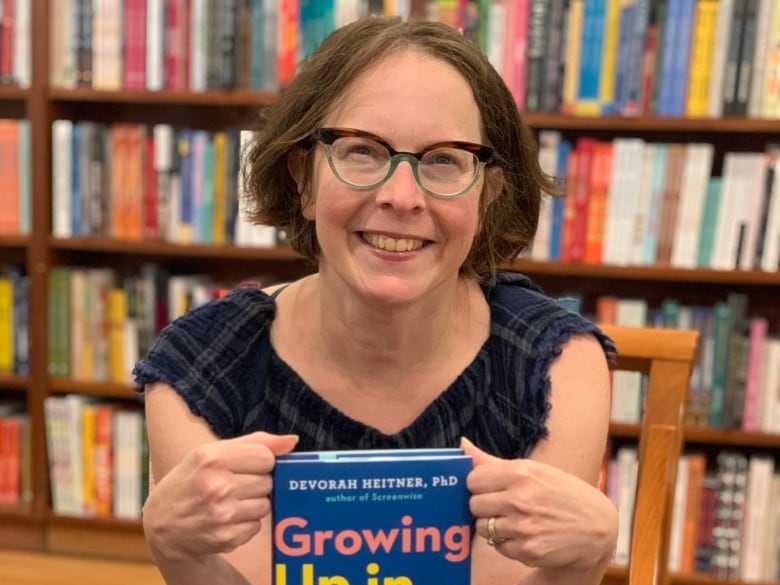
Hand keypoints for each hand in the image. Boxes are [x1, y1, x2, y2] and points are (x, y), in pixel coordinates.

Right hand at [142, 432, 298, 560]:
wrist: (163, 524)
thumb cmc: (192, 480)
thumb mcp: (212, 452)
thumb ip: (255, 442)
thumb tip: (292, 441)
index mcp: (212, 458)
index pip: (266, 457)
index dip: (259, 462)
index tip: (245, 466)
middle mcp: (217, 486)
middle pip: (267, 481)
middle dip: (256, 483)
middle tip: (234, 485)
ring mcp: (222, 515)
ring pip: (265, 505)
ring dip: (253, 504)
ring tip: (230, 502)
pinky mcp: (226, 537)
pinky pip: (256, 526)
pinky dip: (246, 523)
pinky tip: (227, 519)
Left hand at [462, 438, 616, 569]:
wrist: (596, 529)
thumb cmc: (561, 493)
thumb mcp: (534, 470)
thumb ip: (492, 462)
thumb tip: (462, 445)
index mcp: (521, 472)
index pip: (473, 479)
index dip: (480, 485)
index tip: (491, 488)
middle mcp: (521, 498)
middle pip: (474, 504)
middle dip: (485, 506)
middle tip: (503, 505)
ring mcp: (523, 526)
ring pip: (482, 527)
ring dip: (494, 526)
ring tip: (515, 520)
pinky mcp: (527, 550)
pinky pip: (498, 546)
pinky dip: (507, 543)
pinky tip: (525, 535)